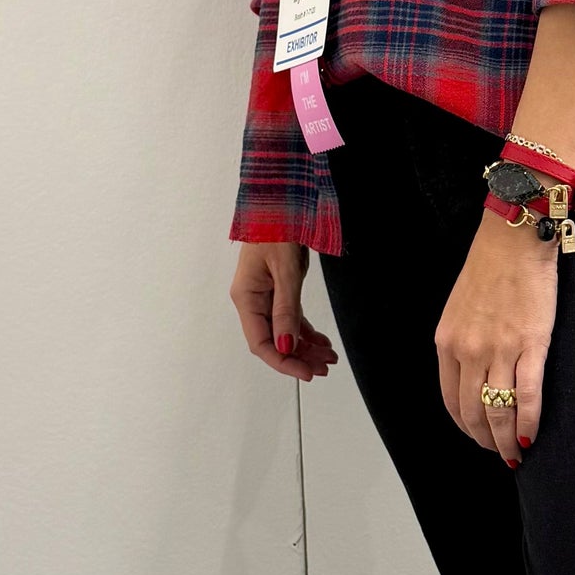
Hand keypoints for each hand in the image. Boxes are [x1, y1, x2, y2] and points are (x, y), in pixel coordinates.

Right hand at [230, 241, 339, 380]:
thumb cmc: (276, 228)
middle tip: (324, 368)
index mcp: (246, 297)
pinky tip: (322, 342)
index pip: (261, 342)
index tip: (306, 372)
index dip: (283, 361)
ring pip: (284, 332)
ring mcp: (265, 295)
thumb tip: (285, 346)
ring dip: (306, 347)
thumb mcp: (285, 271)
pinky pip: (290, 318)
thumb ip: (286, 311)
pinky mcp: (278, 289)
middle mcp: (253, 300)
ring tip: (329, 358)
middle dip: (299, 357)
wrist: (282, 201)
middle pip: (273, 341)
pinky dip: (306, 331)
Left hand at [435, 205, 557, 467]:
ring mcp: (499, 350)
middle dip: (485, 440)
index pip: (451, 400)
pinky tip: (530, 436)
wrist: (514, 238)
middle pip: (474, 412)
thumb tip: (473, 375)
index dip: (465, 426)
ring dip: (506, 440)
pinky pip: (526, 396)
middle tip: (499, 453)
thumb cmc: (490, 267)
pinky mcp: (530, 345)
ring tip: (515, 453)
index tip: (477, 436)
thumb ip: (461, 342)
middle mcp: (468, 351)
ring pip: (498, 410)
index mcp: (447, 343)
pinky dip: (528, 422)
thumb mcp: (459, 307)